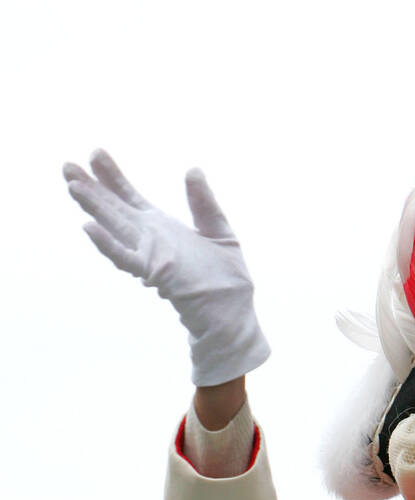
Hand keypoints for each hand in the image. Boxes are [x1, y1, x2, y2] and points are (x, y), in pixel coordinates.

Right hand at [63, 150, 269, 386]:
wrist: (232, 315)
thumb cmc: (226, 280)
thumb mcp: (219, 232)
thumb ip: (204, 203)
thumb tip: (192, 169)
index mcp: (163, 228)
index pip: (131, 197)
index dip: (113, 176)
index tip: (95, 153)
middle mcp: (150, 239)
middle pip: (114, 209)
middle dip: (91, 187)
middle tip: (66, 164)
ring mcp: (150, 255)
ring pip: (114, 227)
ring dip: (93, 207)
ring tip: (72, 185)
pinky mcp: (155, 273)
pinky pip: (125, 258)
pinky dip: (107, 244)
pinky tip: (88, 227)